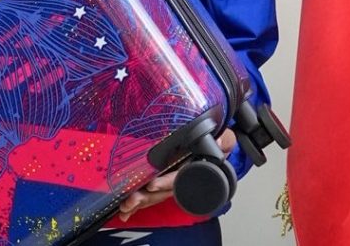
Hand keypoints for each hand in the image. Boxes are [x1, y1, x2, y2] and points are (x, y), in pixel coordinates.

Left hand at [118, 128, 236, 221]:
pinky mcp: (162, 180)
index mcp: (193, 170)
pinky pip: (150, 194)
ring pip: (154, 195)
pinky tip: (126, 209)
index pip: (180, 179)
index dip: (167, 182)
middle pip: (163, 192)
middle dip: (146, 197)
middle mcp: (181, 179)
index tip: (153, 184)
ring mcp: (171, 182)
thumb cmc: (216, 144)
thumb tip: (217, 142)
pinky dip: (138, 203)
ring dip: (139, 201)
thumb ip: (223, 140)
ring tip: (125, 206)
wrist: (214, 146)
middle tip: (132, 200)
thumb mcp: (224, 139)